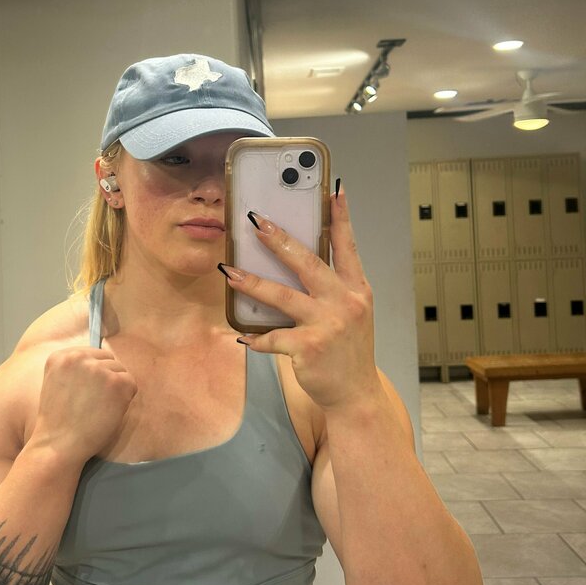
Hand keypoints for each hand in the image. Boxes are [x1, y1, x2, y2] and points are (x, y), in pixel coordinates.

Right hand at [27, 345, 137, 464]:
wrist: (59, 444)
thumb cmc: (59, 420)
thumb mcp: (57, 382)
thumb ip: (75, 368)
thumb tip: (104, 360)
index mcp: (60, 356)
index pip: (91, 354)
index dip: (93, 375)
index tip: (84, 392)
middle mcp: (78, 356)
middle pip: (108, 359)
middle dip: (105, 379)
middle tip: (93, 402)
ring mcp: (98, 368)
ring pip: (120, 370)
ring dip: (115, 388)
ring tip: (98, 408)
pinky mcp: (115, 382)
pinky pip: (131, 383)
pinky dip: (125, 398)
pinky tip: (108, 411)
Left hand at [219, 184, 382, 410]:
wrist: (356, 394)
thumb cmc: (348, 350)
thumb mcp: (351, 312)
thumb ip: (333, 287)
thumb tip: (296, 259)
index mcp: (356, 289)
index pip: (347, 246)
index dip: (341, 217)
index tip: (334, 189)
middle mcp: (345, 303)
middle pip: (307, 262)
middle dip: (279, 239)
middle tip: (256, 221)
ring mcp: (328, 325)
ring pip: (282, 296)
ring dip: (251, 282)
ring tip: (228, 271)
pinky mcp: (310, 348)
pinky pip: (274, 338)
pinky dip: (256, 338)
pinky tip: (243, 337)